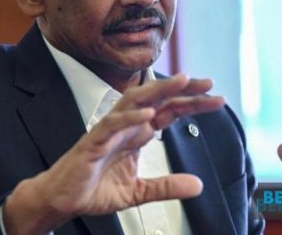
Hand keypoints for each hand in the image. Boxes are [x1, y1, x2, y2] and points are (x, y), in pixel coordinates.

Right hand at [4, 73, 223, 234]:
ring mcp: (109, 131)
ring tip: (182, 82)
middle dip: (183, 89)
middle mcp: (126, 126)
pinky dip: (130, 118)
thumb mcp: (139, 192)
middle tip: (208, 82)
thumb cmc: (94, 188)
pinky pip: (112, 125)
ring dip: (158, 90)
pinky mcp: (94, 142)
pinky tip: (148, 114)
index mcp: (137, 134)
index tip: (216, 99)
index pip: (169, 111)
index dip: (192, 103)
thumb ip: (166, 186)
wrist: (64, 199)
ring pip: (135, 102)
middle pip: (157, 99)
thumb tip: (197, 185)